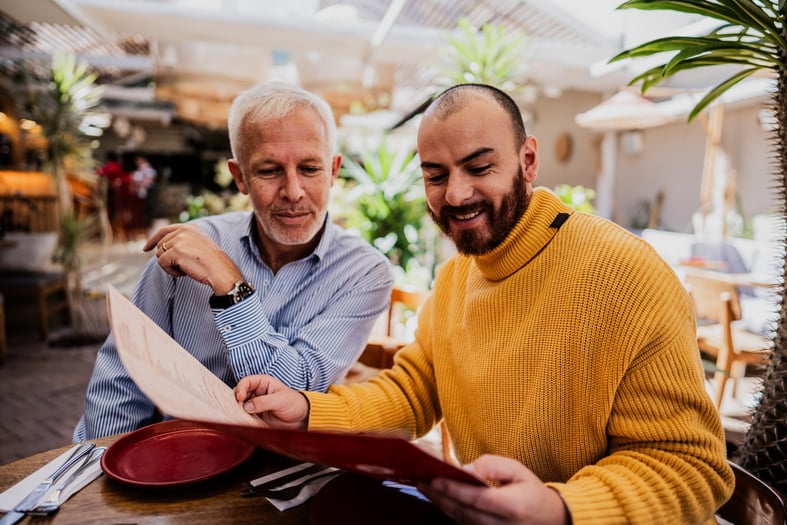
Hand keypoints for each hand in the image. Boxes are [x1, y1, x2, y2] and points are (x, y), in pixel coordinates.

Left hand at [144, 223, 243, 292]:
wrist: (221, 270)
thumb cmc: (212, 263)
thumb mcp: (198, 245)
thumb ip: (182, 242)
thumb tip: (161, 248)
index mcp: (189, 227)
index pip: (164, 231)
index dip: (153, 240)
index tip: (146, 248)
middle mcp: (183, 230)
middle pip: (160, 245)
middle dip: (167, 258)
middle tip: (183, 266)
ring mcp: (179, 240)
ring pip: (160, 255)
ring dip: (170, 266)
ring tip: (186, 268)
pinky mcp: (175, 251)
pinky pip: (162, 263)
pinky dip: (171, 271)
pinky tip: (184, 272)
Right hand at [235, 374, 309, 429]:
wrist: (300, 418)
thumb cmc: (294, 404)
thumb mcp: (281, 400)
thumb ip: (264, 402)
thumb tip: (247, 406)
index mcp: (263, 383)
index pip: (246, 382)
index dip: (241, 388)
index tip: (240, 398)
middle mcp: (257, 392)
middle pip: (240, 393)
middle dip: (236, 400)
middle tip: (237, 408)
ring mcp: (255, 404)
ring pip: (240, 405)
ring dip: (238, 410)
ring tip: (239, 415)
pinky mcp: (255, 416)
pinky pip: (244, 416)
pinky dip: (241, 418)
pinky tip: (242, 421)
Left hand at [418, 455, 569, 524]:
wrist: (549, 520)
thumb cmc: (531, 491)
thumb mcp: (518, 470)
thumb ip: (492, 466)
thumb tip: (464, 470)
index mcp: (512, 507)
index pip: (477, 499)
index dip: (454, 490)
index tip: (434, 479)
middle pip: (462, 511)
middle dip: (438, 495)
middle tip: (418, 478)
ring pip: (459, 519)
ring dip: (439, 502)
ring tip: (421, 484)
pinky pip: (462, 523)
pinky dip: (447, 509)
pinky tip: (435, 496)